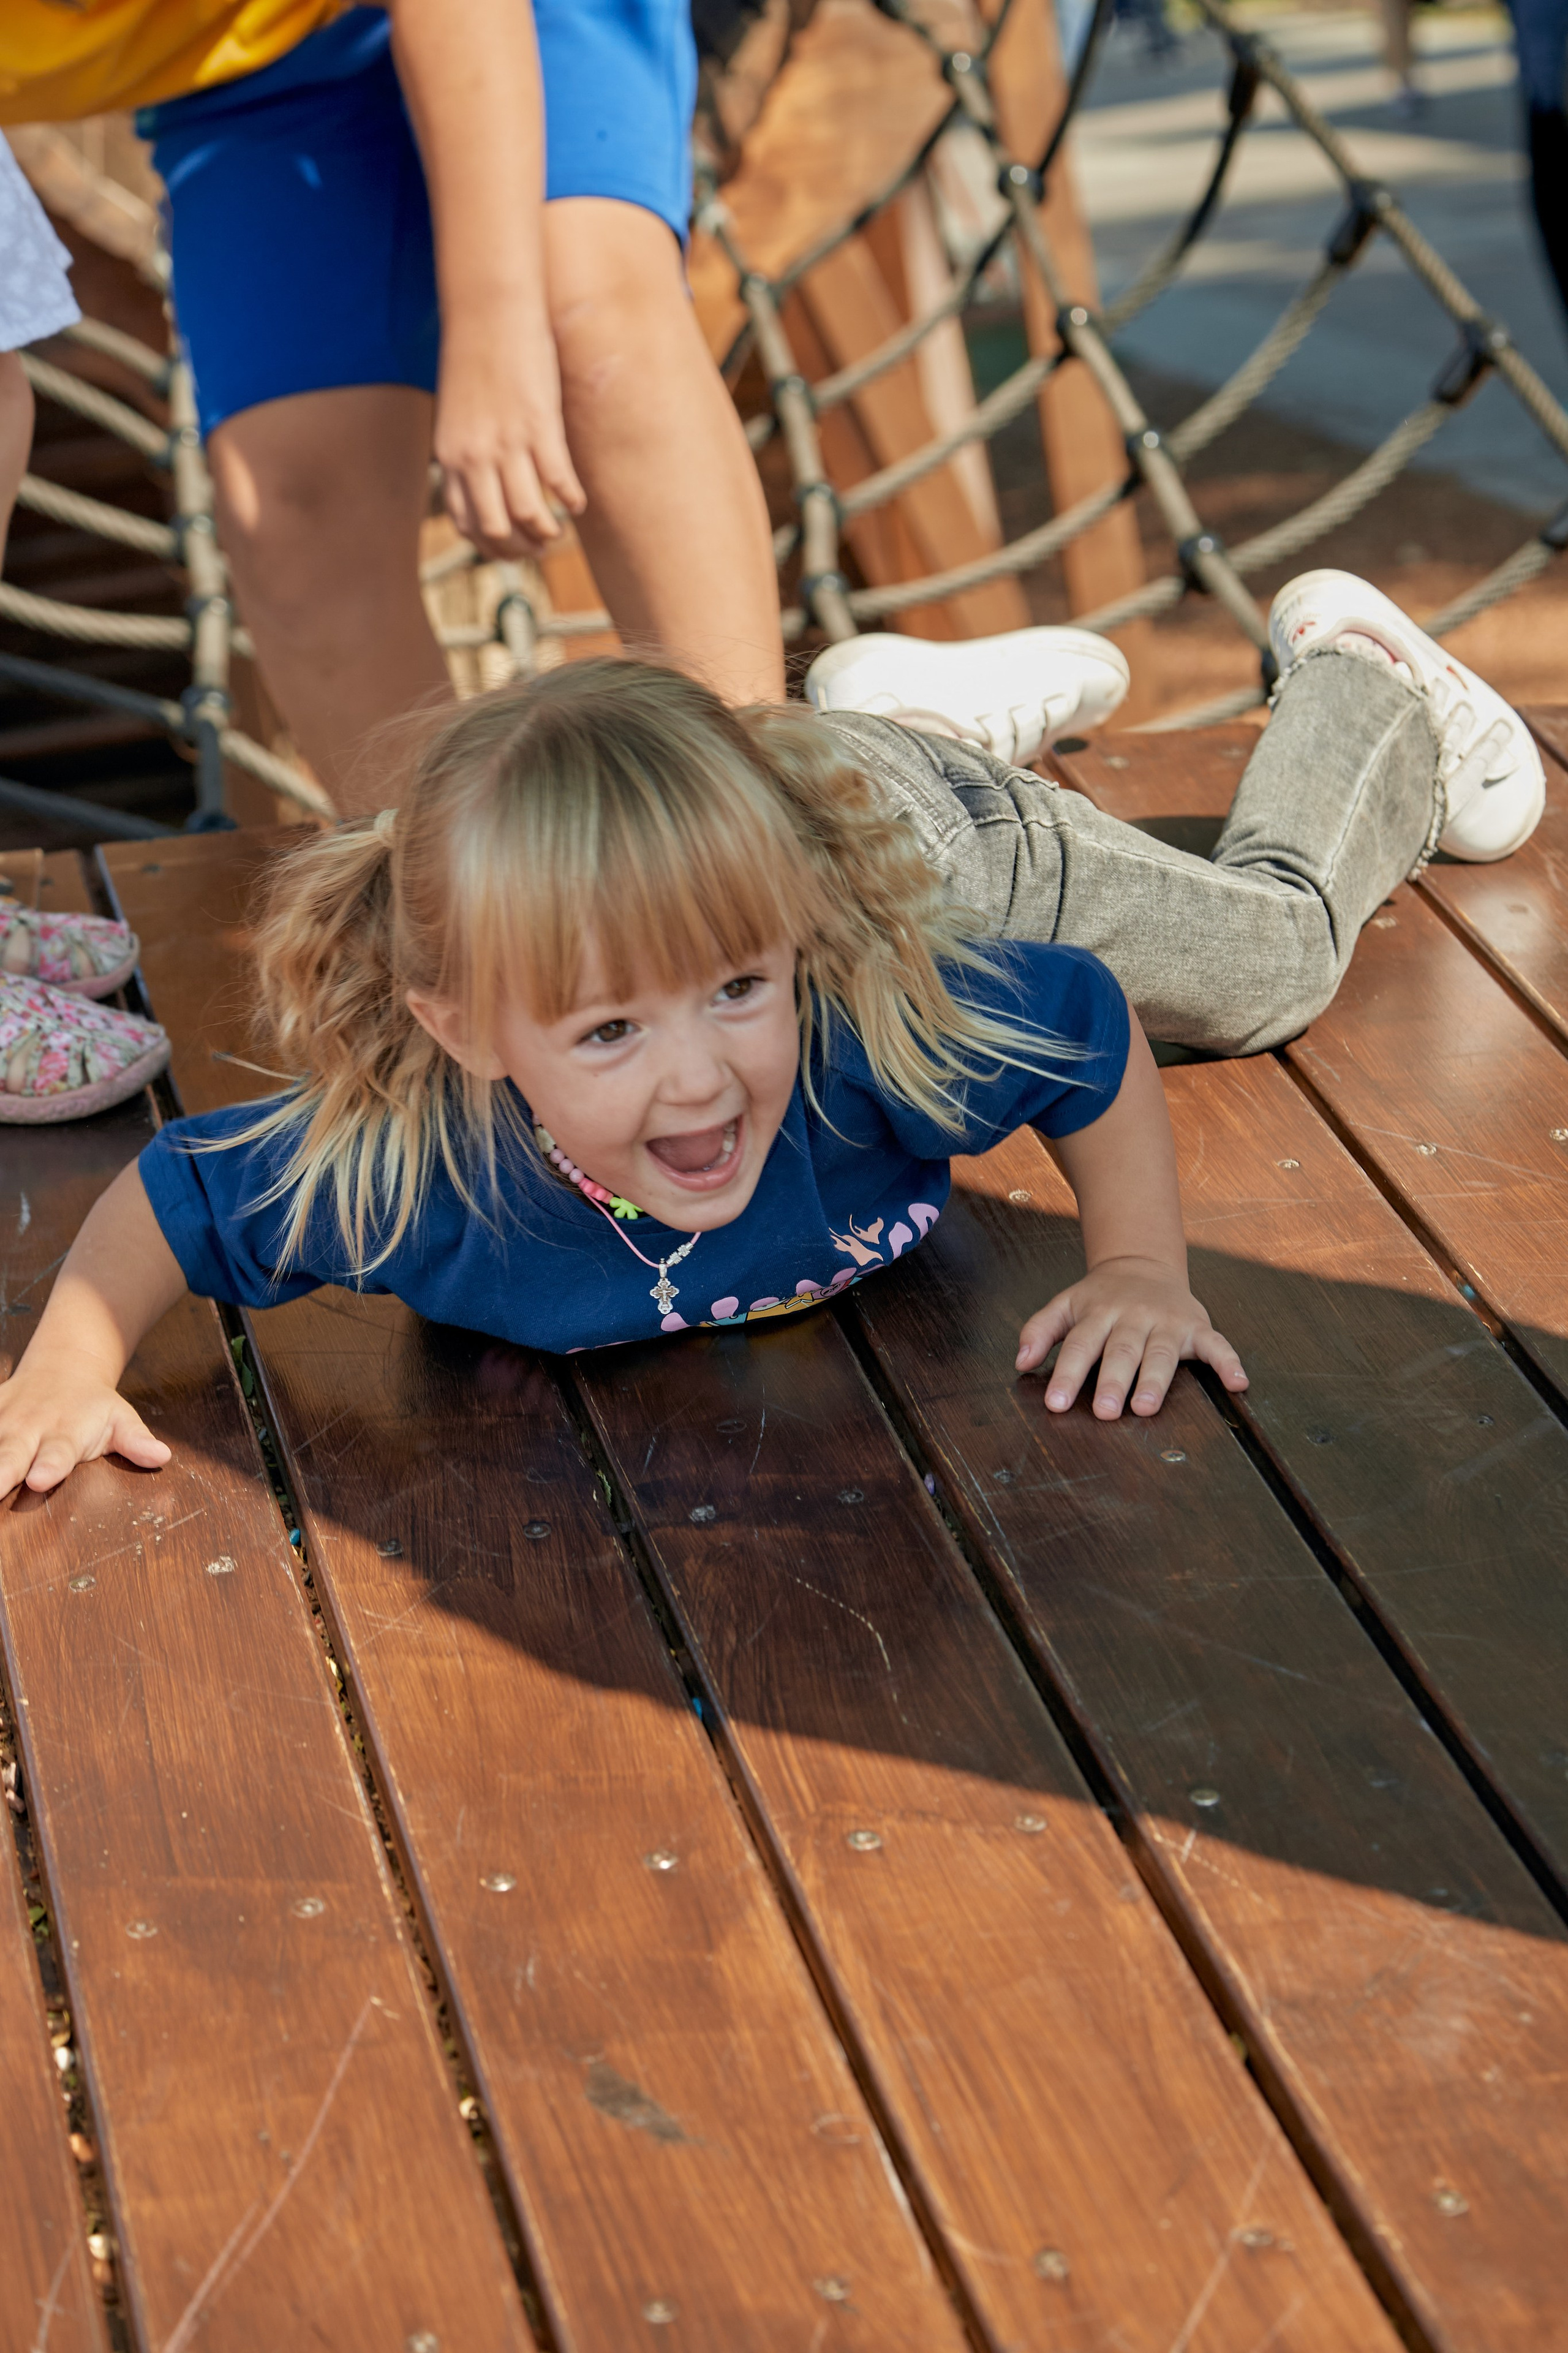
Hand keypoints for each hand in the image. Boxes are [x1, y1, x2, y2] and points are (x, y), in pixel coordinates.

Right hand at [0, 1349, 169, 1497]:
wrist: (64, 1367)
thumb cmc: (93, 1407)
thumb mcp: (120, 1419)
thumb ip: (136, 1440)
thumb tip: (162, 1456)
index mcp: (65, 1433)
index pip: (58, 1453)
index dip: (50, 1465)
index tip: (40, 1478)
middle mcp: (28, 1428)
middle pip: (10, 1453)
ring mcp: (0, 1423)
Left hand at [434, 306, 586, 555]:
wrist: (487, 308)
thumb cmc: (475, 355)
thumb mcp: (458, 411)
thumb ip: (466, 447)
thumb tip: (482, 479)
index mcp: (451, 455)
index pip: (468, 525)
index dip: (493, 548)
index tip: (513, 549)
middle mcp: (474, 456)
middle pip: (498, 530)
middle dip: (523, 549)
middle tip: (541, 547)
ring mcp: (507, 443)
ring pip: (529, 514)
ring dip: (548, 532)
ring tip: (559, 530)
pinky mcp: (539, 426)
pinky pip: (559, 481)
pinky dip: (572, 499)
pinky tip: (578, 502)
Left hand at [1016, 1255, 1246, 1419]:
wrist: (1142, 1264)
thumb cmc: (1100, 1297)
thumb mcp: (1064, 1305)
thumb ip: (1039, 1330)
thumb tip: (1019, 1362)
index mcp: (1098, 1313)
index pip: (1080, 1345)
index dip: (1068, 1375)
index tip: (1056, 1404)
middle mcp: (1133, 1317)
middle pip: (1122, 1351)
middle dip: (1113, 1382)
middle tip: (1105, 1411)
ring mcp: (1166, 1321)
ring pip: (1160, 1353)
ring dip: (1154, 1380)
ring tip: (1146, 1407)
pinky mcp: (1196, 1326)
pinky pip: (1216, 1344)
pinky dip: (1229, 1362)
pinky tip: (1238, 1383)